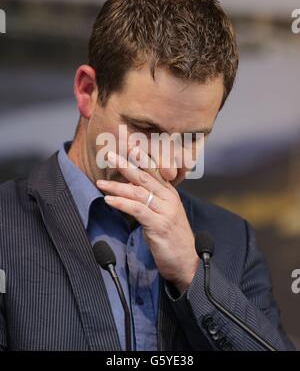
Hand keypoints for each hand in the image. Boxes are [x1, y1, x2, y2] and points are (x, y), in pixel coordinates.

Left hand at [96, 149, 199, 293]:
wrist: (187, 261)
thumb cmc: (172, 238)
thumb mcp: (164, 214)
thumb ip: (152, 200)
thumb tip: (131, 191)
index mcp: (171, 193)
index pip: (154, 170)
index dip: (140, 157)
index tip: (126, 146)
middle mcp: (169, 198)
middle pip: (144, 176)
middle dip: (125, 164)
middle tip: (108, 155)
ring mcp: (165, 211)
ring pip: (138, 192)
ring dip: (117, 186)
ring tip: (100, 182)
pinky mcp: (159, 225)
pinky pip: (137, 209)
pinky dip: (122, 203)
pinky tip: (109, 200)